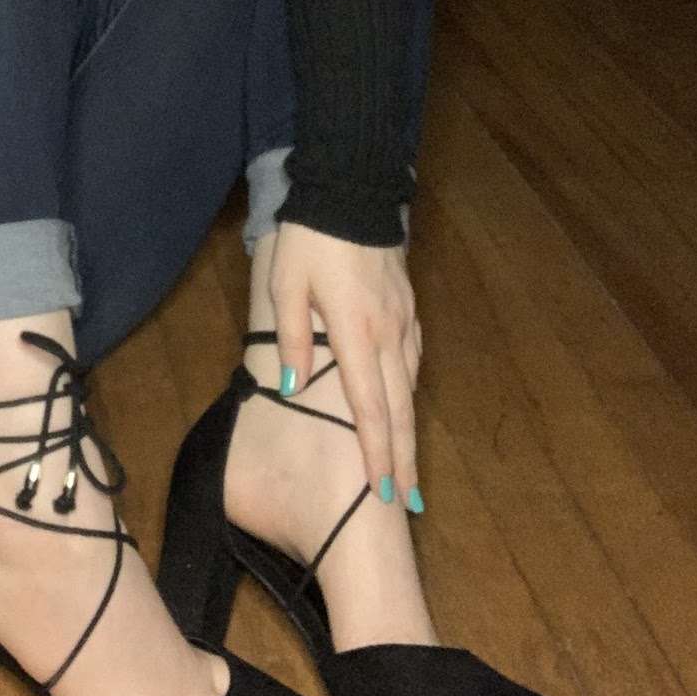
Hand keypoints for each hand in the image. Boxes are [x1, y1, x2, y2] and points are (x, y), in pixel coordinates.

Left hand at [251, 220, 422, 507]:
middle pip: (398, 408)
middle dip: (402, 458)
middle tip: (408, 504)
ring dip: (408, 430)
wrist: (350, 192)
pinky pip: (411, 360)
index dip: (376, 452)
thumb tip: (293, 387)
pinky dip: (409, 392)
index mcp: (355, 332)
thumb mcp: (285, 284)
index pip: (369, 406)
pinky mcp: (408, 307)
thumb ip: (289, 337)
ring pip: (408, 387)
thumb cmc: (309, 240)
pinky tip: (406, 407)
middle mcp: (387, 333)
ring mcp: (403, 320)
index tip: (384, 492)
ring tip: (407, 469)